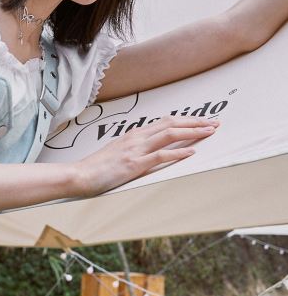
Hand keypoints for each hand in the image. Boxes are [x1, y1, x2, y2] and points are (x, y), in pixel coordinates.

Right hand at [73, 115, 220, 197]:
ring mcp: (136, 150)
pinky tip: (191, 152)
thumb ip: (135, 147)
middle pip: (172, 123)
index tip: (203, 121)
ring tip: (209, 132)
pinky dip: (178, 152)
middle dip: (196, 122)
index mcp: (134, 134)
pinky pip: (160, 155)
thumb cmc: (97, 167)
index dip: (187, 120)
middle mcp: (137, 137)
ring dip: (192, 132)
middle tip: (215, 123)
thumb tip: (151, 148)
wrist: (80, 175)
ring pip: (170, 134)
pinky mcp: (134, 164)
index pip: (166, 121)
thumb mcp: (118, 151)